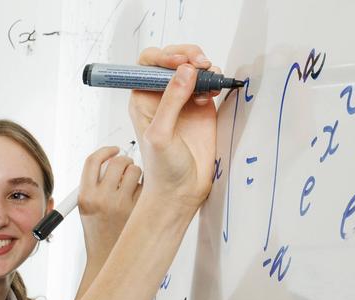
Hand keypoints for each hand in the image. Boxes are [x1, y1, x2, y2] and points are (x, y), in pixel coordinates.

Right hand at [78, 145, 141, 264]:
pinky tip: (141, 198)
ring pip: (135, 170)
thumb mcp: (86, 208)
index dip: (105, 151)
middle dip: (124, 160)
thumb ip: (94, 183)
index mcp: (85, 197)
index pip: (93, 161)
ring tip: (133, 186)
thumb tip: (113, 158)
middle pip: (116, 161)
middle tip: (126, 168)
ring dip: (136, 173)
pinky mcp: (139, 211)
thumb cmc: (98, 231)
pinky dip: (146, 187)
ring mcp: (121, 205)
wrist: (107, 258)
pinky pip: (147, 185)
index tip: (113, 150)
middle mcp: (102, 199)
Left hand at [127, 44, 219, 213]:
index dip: (164, 56)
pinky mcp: (200, 106)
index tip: (181, 62)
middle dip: (187, 55)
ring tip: (209, 80)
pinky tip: (212, 92)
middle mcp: (160, 96)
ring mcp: (181, 100)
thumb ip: (171, 102)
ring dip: (202, 67)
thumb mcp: (161, 135)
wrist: (182, 189)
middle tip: (201, 64)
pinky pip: (207, 82)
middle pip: (172, 59)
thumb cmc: (163, 168)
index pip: (148, 64)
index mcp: (142, 99)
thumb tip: (185, 71)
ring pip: (192, 68)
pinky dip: (213, 80)